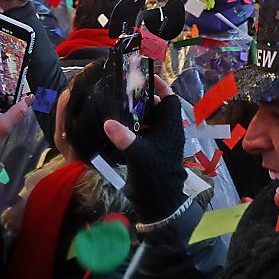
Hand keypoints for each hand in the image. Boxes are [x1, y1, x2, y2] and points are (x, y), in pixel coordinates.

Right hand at [102, 91, 190, 223]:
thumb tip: (108, 123)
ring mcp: (158, 142)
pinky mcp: (150, 152)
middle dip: (142, 99)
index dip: (160, 86)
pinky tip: (117, 127)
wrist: (160, 201)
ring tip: (117, 105)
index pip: (169, 99)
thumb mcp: (138, 154)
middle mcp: (166, 132)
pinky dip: (132, 128)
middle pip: (157, 108)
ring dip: (136, 114)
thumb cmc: (155, 173)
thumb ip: (124, 137)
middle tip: (124, 91)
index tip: (146, 77)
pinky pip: (142, 133)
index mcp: (170, 127)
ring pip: (149, 121)